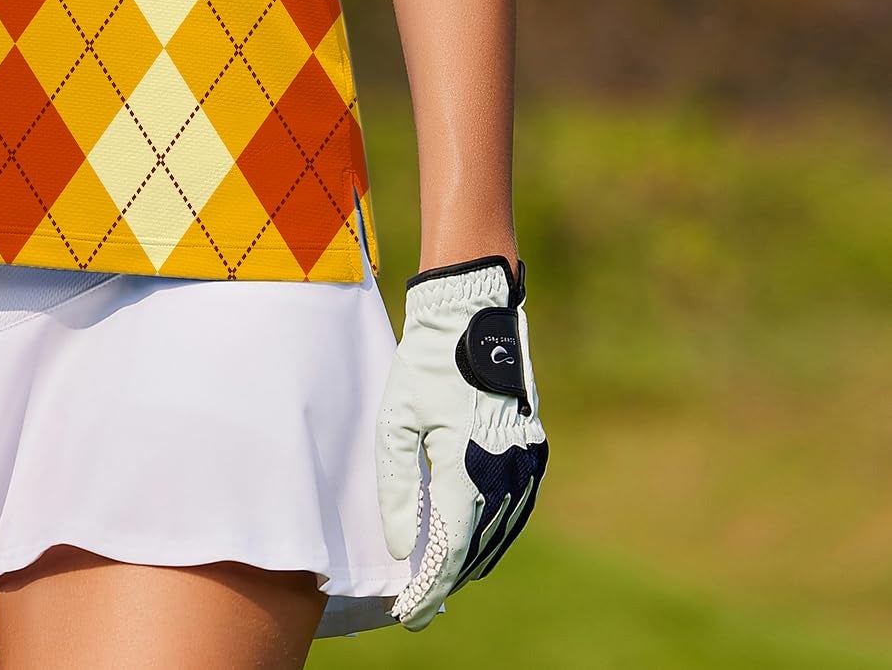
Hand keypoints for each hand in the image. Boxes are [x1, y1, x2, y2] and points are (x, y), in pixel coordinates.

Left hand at [376, 252, 548, 629]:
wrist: (473, 316)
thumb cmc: (424, 365)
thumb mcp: (395, 422)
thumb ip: (396, 487)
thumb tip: (401, 547)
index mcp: (467, 470)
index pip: (447, 552)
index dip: (428, 589)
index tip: (407, 613)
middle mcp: (504, 475)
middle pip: (474, 551)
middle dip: (445, 580)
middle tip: (416, 603)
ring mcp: (525, 465)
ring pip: (499, 536)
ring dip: (469, 561)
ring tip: (438, 579)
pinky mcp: (533, 452)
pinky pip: (515, 511)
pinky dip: (492, 534)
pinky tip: (470, 541)